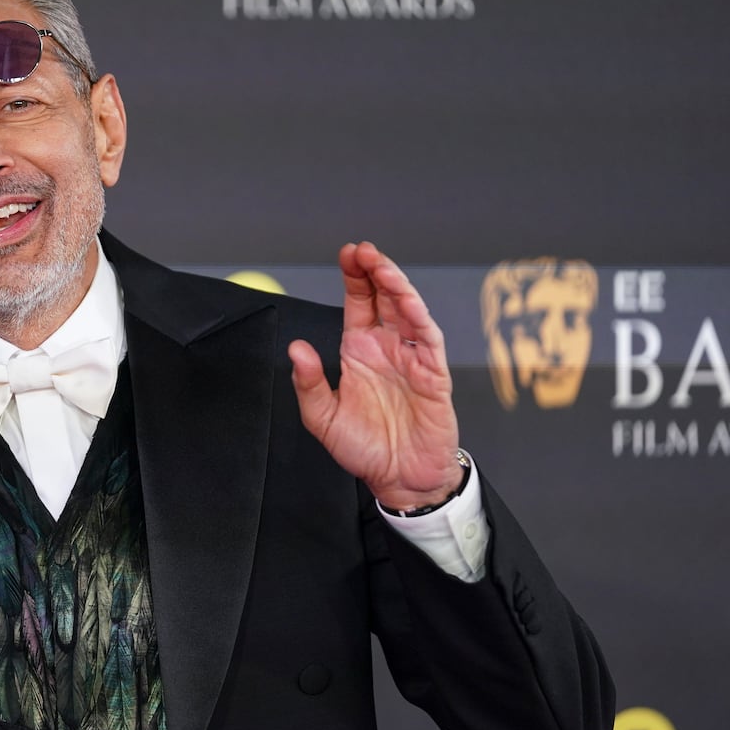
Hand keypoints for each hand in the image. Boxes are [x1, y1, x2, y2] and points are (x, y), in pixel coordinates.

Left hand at [288, 241, 462, 510]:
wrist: (399, 479)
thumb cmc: (365, 448)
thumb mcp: (322, 418)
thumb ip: (308, 383)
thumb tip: (296, 350)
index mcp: (360, 351)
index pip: (359, 302)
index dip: (355, 277)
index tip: (347, 254)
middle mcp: (388, 347)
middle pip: (385, 297)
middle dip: (375, 270)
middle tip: (362, 250)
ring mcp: (413, 358)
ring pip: (408, 311)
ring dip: (397, 286)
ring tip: (381, 266)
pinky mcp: (433, 375)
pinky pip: (428, 340)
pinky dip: (419, 317)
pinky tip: (407, 300)